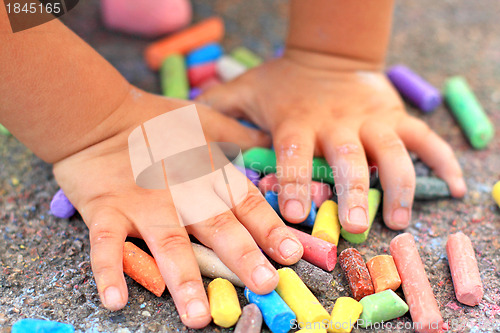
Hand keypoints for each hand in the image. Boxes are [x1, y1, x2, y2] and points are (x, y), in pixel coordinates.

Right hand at [53, 88, 302, 328]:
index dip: (270, 228)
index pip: (247, 204)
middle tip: (264, 284)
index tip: (292, 254)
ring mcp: (144, 204)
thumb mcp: (207, 121)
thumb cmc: (157, 121)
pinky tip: (115, 300)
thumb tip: (272, 140)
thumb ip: (240, 136)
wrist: (100, 116)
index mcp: (208, 173)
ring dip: (184, 280)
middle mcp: (182, 193)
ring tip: (198, 315)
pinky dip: (109, 270)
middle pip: (217, 227)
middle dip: (242, 256)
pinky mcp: (107, 211)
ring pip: (168, 243)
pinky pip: (107, 244)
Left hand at [198, 49, 465, 231]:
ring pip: (392, 152)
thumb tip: (181, 128)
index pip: (295, 152)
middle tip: (352, 227)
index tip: (298, 214)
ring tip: (397, 220)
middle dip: (351, 191)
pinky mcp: (397, 118)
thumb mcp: (248, 90)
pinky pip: (426, 140)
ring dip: (398, 186)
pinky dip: (443, 162)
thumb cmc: (284, 83)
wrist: (327, 57)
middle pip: (347, 157)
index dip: (297, 181)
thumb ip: (218, 109)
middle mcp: (337, 121)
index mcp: (298, 120)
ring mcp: (372, 119)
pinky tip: (455, 187)